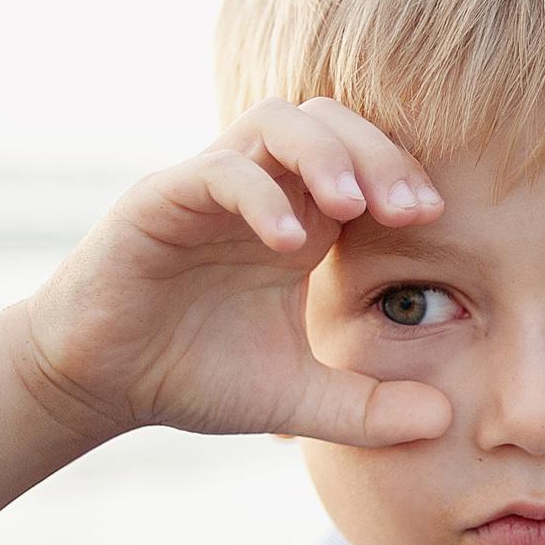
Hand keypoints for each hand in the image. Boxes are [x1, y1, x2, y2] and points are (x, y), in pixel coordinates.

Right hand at [23, 99, 454, 445]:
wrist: (100, 384)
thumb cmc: (193, 376)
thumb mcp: (295, 399)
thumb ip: (367, 409)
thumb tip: (444, 423)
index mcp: (300, 220)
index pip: (363, 161)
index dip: (403, 175)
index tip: (439, 219)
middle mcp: (260, 190)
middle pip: (330, 121)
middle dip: (378, 154)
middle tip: (415, 209)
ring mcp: (209, 187)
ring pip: (275, 122)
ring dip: (325, 153)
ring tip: (355, 207)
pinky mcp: (159, 201)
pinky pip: (216, 171)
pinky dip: (258, 195)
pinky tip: (287, 244)